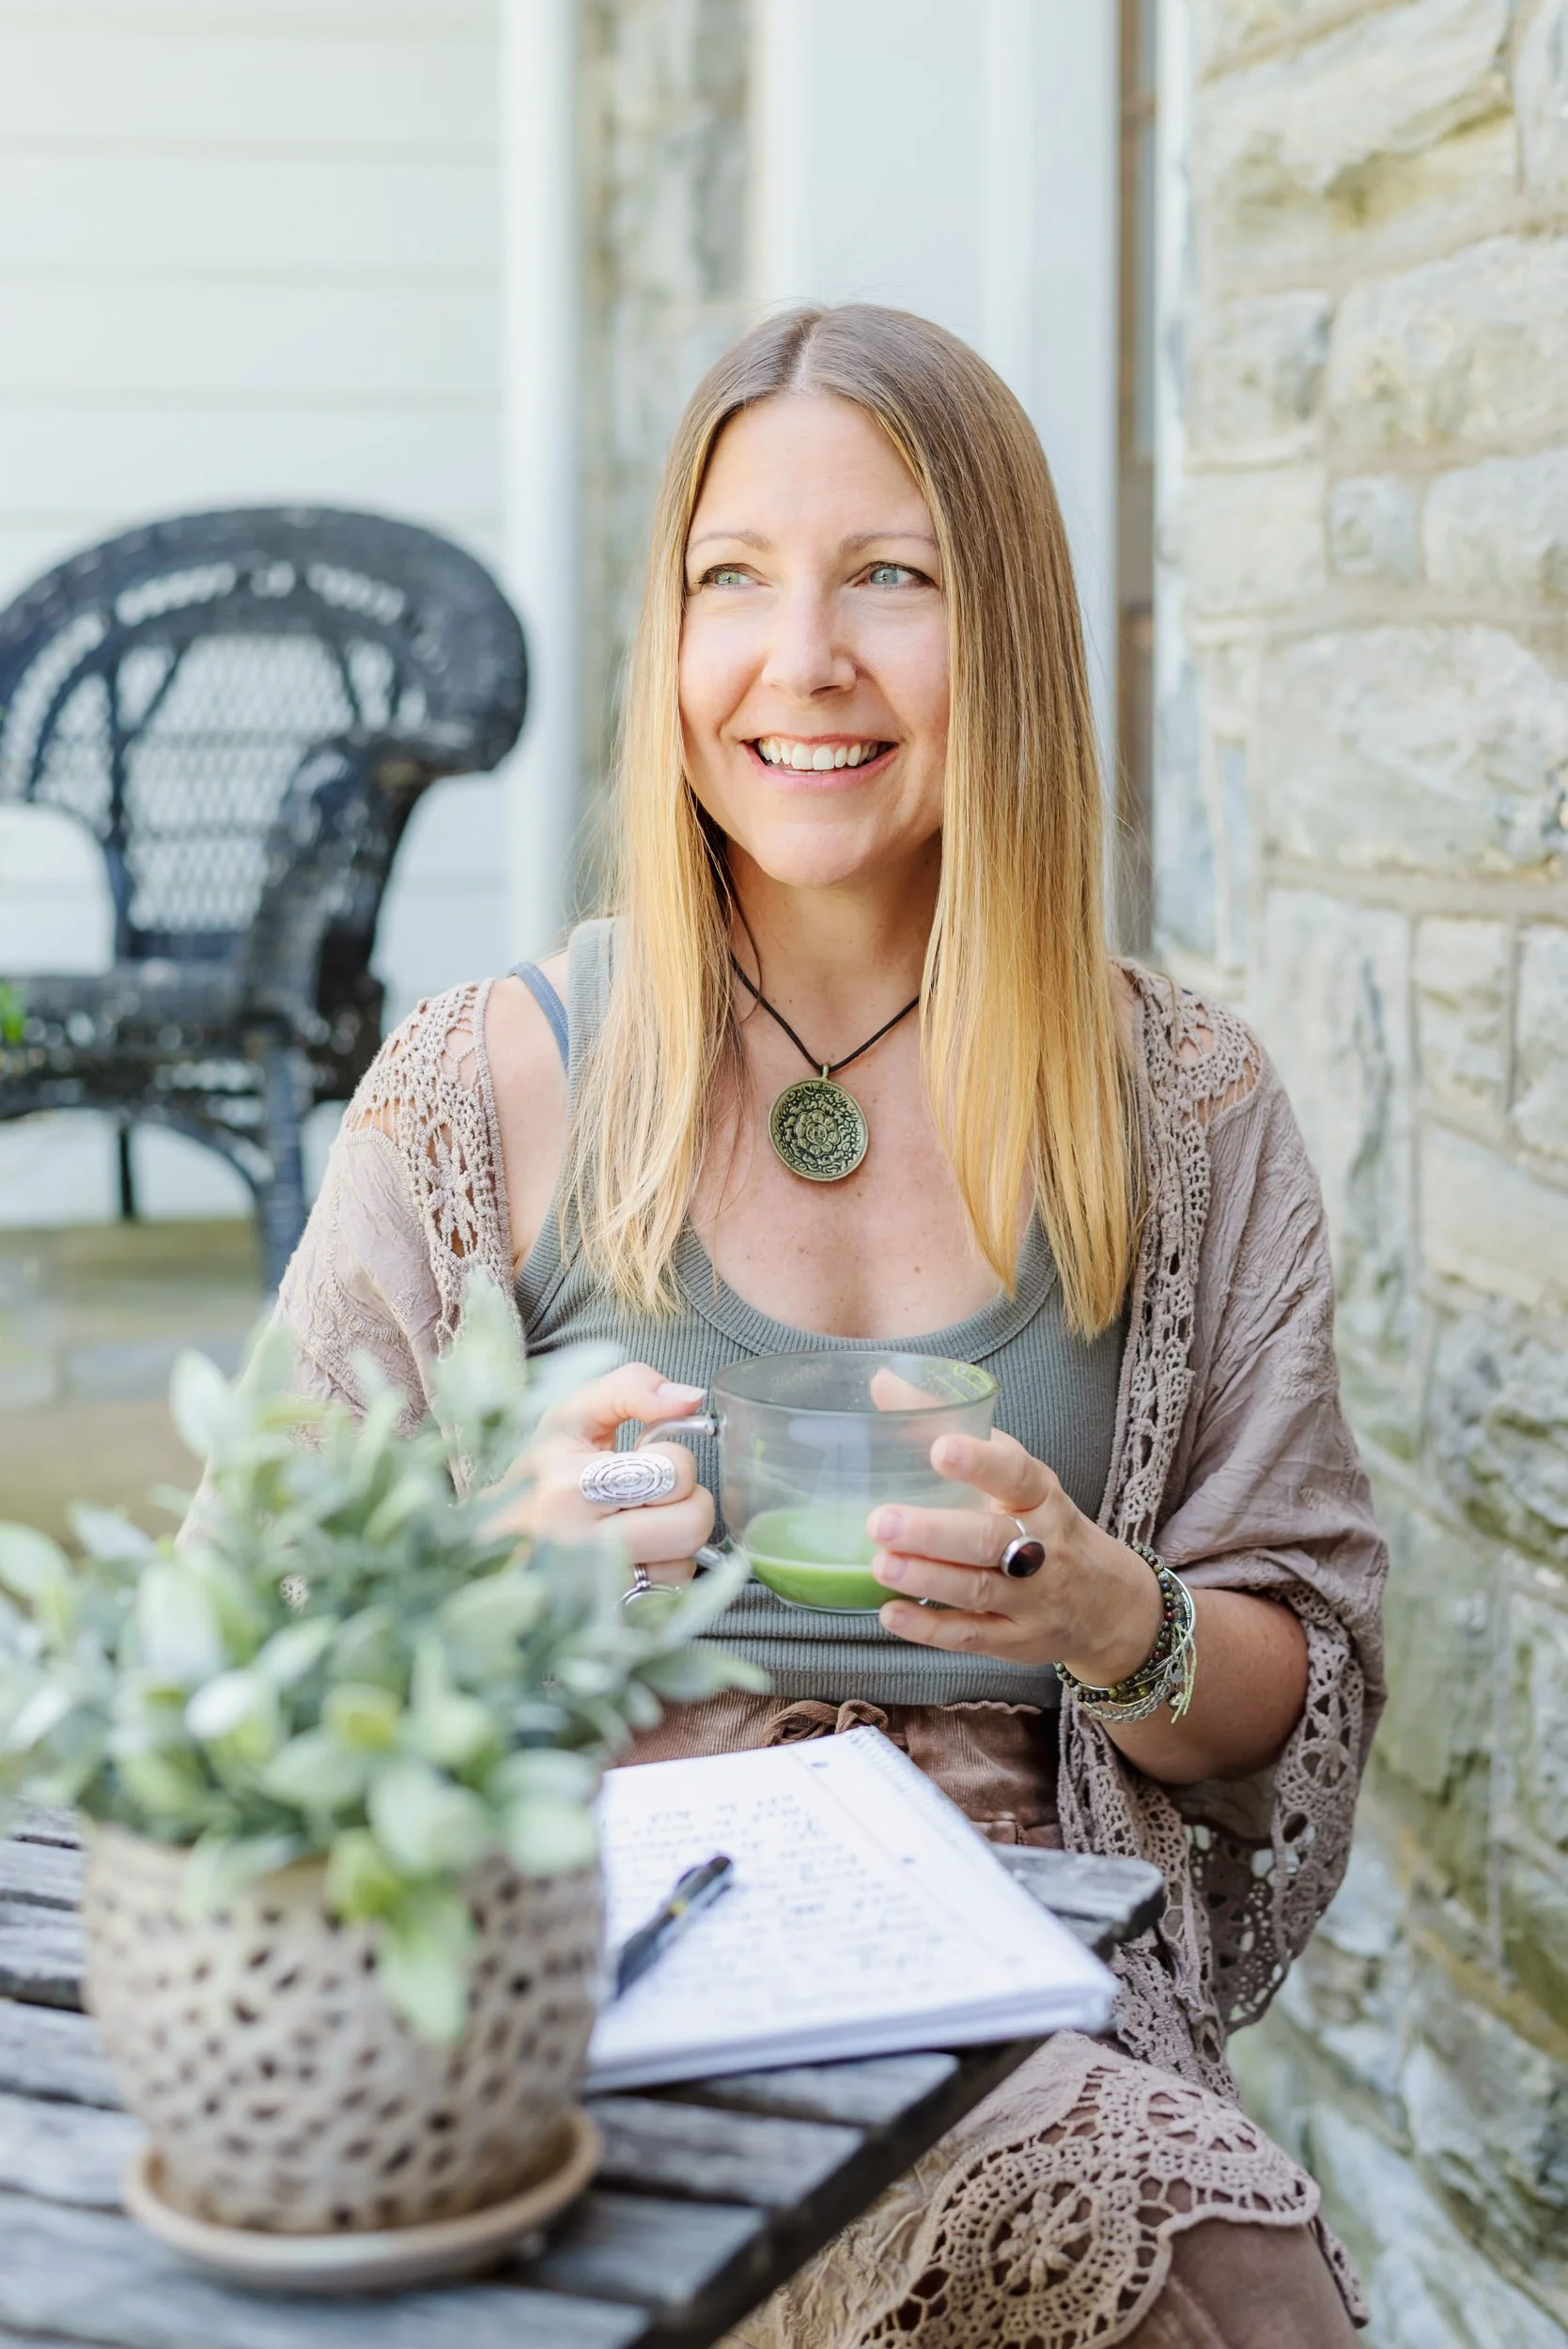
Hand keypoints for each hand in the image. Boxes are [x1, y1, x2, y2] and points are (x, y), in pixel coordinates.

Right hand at [484, 1365, 714, 1586]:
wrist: (488, 1546)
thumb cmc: (538, 1475)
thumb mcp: (569, 1417)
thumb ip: (630, 1388)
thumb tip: (690, 1397)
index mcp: (568, 1487)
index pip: (673, 1471)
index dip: (672, 1461)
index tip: (643, 1463)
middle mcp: (579, 1546)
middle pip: (690, 1524)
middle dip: (685, 1504)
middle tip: (650, 1499)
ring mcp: (592, 1594)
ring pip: (684, 1565)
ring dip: (672, 1545)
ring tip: (634, 1530)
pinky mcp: (605, 1621)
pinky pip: (670, 1600)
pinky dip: (661, 1579)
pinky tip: (631, 1562)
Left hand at [869, 1429, 1163, 1682]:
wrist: (1107, 1602)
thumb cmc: (1040, 1520)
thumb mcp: (1013, 1471)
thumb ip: (947, 1425)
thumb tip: (882, 1382)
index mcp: (1041, 1495)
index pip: (1016, 1474)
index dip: (981, 1462)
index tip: (940, 1449)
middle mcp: (1042, 1546)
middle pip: (990, 1539)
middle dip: (935, 1533)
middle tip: (881, 1521)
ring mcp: (1031, 1599)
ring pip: (978, 1589)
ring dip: (926, 1579)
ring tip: (880, 1564)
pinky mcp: (1014, 1640)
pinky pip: (972, 1636)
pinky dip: (929, 1628)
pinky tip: (890, 1613)